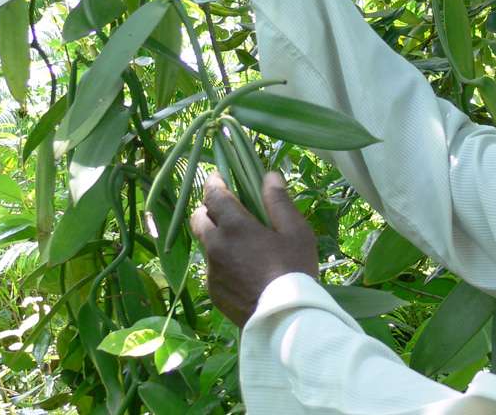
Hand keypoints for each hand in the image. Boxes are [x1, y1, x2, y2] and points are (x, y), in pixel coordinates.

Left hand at [190, 171, 317, 325]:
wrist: (284, 319)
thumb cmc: (295, 270)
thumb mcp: (296, 232)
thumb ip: (279, 202)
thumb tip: (269, 176)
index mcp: (235, 226)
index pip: (214, 195)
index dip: (214, 183)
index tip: (218, 177)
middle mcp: (216, 245)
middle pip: (199, 218)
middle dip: (208, 209)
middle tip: (225, 209)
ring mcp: (212, 271)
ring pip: (206, 244)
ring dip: (216, 237)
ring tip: (240, 243)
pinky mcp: (213, 291)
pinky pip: (213, 268)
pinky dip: (222, 262)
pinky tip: (243, 270)